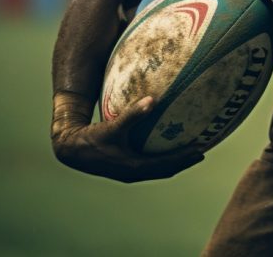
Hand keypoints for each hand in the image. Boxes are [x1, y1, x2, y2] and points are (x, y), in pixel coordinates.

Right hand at [52, 95, 203, 182]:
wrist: (70, 149)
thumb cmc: (91, 138)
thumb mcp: (113, 127)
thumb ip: (132, 114)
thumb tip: (152, 100)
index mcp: (134, 167)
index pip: (166, 164)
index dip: (184, 157)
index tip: (201, 149)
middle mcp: (134, 173)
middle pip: (167, 169)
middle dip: (185, 161)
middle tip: (202, 150)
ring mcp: (129, 173)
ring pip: (159, 169)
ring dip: (175, 161)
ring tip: (190, 150)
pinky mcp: (125, 168)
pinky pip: (150, 165)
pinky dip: (162, 158)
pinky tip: (166, 146)